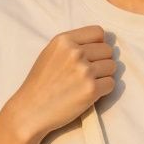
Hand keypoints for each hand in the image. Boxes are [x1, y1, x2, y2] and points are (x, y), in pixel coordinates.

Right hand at [5, 26, 115, 140]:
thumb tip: (102, 41)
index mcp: (64, 40)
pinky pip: (111, 84)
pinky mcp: (91, 89)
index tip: (91, 55)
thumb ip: (73, 45)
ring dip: (104, 76)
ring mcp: (84, 71)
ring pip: (112, 66)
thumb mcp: (50, 53)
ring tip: (86, 83)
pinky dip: (103, 90)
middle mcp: (75, 52)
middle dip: (101, 61)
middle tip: (87, 73)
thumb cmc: (41, 83)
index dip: (98, 44)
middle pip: (108, 50)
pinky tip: (89, 93)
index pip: (98, 32)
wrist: (30, 110)